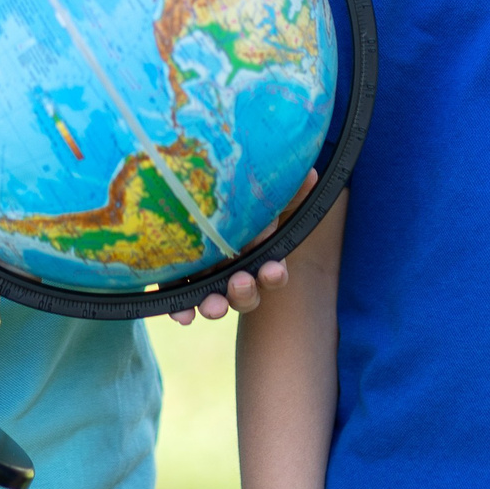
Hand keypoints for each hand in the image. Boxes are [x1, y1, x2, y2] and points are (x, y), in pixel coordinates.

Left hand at [169, 169, 317, 324]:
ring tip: (214, 305)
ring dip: (216, 306)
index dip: (273, 275)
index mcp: (258, 258)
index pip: (271, 273)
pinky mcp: (179, 283)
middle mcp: (235, 276)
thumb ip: (285, 190)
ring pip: (216, 302)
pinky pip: (181, 301)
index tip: (274, 269)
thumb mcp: (262, 196)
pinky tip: (182, 316)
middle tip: (240, 282)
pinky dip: (182, 310)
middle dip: (245, 293)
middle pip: (245, 295)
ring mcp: (207, 282)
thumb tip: (310, 172)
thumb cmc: (240, 204)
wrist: (195, 200)